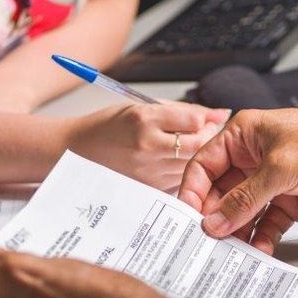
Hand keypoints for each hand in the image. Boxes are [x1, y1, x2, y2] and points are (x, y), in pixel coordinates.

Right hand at [68, 102, 230, 191]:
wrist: (76, 153)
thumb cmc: (108, 128)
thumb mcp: (142, 108)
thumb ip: (183, 111)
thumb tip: (221, 113)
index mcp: (144, 119)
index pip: (195, 120)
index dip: (206, 119)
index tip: (205, 119)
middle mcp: (147, 147)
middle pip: (198, 145)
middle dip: (207, 138)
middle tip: (201, 134)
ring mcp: (147, 171)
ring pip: (192, 165)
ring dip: (197, 156)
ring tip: (182, 148)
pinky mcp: (148, 189)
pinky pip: (180, 180)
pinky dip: (183, 172)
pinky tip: (170, 164)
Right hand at [178, 108, 297, 253]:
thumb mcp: (280, 167)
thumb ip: (245, 197)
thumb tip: (215, 220)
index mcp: (243, 137)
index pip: (204, 166)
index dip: (192, 192)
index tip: (187, 217)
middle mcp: (252, 160)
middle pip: (220, 194)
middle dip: (215, 218)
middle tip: (208, 240)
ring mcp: (270, 183)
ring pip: (241, 213)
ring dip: (236, 233)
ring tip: (231, 251)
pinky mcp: (288, 203)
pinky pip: (265, 225)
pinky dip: (261, 239)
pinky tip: (259, 250)